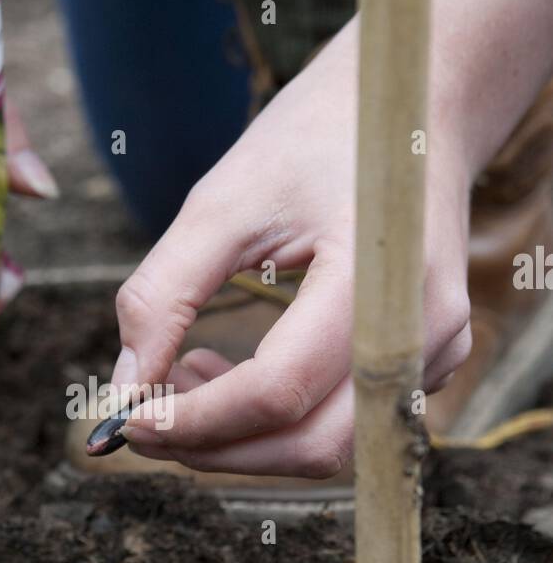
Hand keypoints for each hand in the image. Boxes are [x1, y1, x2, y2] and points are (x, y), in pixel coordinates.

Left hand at [112, 0, 552, 476]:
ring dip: (243, 445)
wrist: (417, 109)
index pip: (278, 389)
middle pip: (310, 445)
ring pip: (329, 452)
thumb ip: (164, 293)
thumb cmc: (318, 139)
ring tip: (178, 386)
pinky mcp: (428, 366)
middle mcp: (423, 330)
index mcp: (375, 275)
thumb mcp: (224, 199)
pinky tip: (226, 377)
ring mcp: (436, 354)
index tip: (126, 419)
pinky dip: (276, 425)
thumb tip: (125, 387)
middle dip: (214, 451)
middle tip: (141, 424)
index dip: (195, 419)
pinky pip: (346, 427)